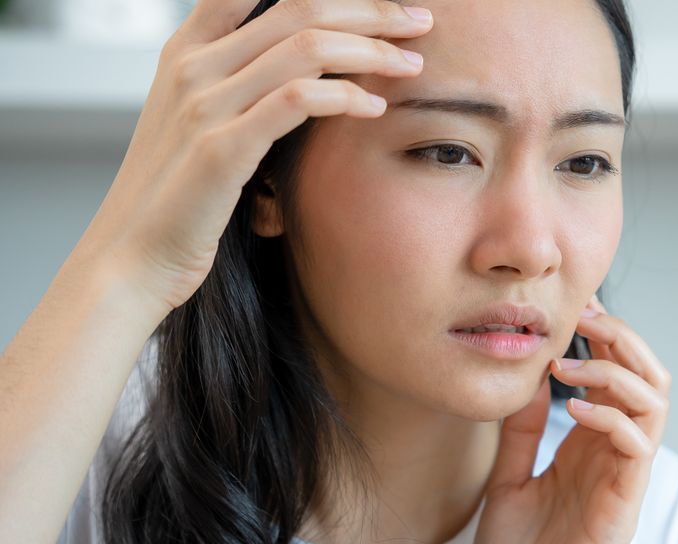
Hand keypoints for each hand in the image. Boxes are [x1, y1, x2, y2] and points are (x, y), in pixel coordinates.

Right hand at [68, 0, 431, 314]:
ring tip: (412, 64)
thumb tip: (301, 75)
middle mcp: (192, 67)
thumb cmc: (177, 200)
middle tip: (420, 20)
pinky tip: (376, 106)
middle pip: (297, 7)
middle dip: (370, 9)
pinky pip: (297, 101)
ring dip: (371, 49)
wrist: (131, 258)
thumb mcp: (197, 128)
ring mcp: (204, 104)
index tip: (375, 3)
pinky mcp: (222, 148)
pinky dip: (345, 96)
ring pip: (305, 46)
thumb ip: (236, 89)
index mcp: (186, 53)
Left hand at [468, 296, 671, 543]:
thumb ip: (522, 434)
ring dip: (618, 370)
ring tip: (572, 362)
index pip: (618, 379)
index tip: (572, 310)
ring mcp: (623, 485)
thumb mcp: (508, 482)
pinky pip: (638, 447)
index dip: (604, 338)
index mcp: (589, 453)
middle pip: (649, 380)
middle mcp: (614, 462)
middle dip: (624, 339)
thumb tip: (529, 377)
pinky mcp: (622, 510)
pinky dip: (614, 415)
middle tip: (586, 317)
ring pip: (655, 404)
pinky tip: (575, 409)